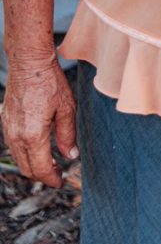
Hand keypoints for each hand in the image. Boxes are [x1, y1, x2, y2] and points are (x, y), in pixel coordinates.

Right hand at [2, 57, 77, 187]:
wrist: (28, 62)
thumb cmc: (49, 81)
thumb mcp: (67, 107)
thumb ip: (67, 134)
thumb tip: (71, 155)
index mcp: (33, 135)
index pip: (41, 168)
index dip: (51, 179)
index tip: (60, 182)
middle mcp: (16, 136)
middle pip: (27, 169)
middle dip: (42, 175)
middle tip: (57, 173)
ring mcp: (8, 129)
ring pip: (19, 159)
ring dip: (33, 164)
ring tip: (51, 161)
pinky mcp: (5, 121)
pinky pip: (13, 146)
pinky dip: (25, 152)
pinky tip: (38, 146)